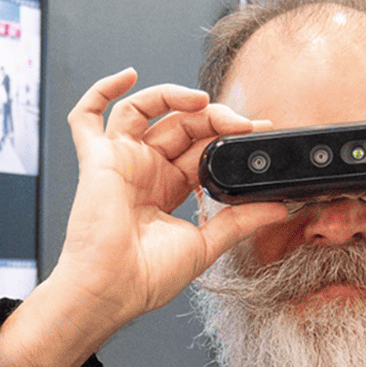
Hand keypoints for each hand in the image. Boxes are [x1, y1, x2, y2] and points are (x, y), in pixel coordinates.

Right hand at [54, 67, 285, 325]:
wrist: (112, 290)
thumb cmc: (145, 278)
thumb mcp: (205, 245)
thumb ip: (240, 221)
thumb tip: (278, 207)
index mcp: (167, 189)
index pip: (201, 148)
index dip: (228, 136)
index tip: (258, 132)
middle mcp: (144, 170)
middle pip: (180, 125)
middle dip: (214, 118)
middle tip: (242, 123)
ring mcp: (120, 161)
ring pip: (144, 110)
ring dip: (174, 97)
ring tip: (203, 101)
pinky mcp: (97, 159)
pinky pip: (88, 117)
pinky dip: (103, 91)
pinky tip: (128, 77)